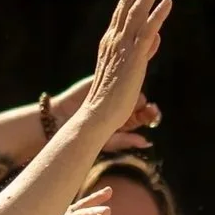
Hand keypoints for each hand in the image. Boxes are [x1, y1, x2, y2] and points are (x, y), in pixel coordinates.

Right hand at [37, 74, 159, 153]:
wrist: (61, 119)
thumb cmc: (84, 134)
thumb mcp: (107, 140)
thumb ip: (126, 140)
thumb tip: (147, 143)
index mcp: (125, 118)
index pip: (144, 114)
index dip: (151, 114)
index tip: (154, 113)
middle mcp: (122, 102)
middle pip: (141, 99)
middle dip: (146, 103)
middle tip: (151, 106)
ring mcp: (113, 89)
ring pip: (133, 85)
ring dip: (137, 87)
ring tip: (139, 92)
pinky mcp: (103, 77)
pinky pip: (120, 73)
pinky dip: (127, 72)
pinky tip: (131, 73)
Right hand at [84, 0, 172, 126]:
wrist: (98, 114)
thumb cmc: (112, 97)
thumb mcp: (129, 68)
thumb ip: (142, 50)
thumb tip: (155, 37)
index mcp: (111, 39)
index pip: (124, 7)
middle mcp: (115, 38)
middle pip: (129, 1)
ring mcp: (123, 46)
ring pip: (138, 10)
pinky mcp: (133, 57)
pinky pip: (147, 30)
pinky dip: (158, 14)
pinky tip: (168, 0)